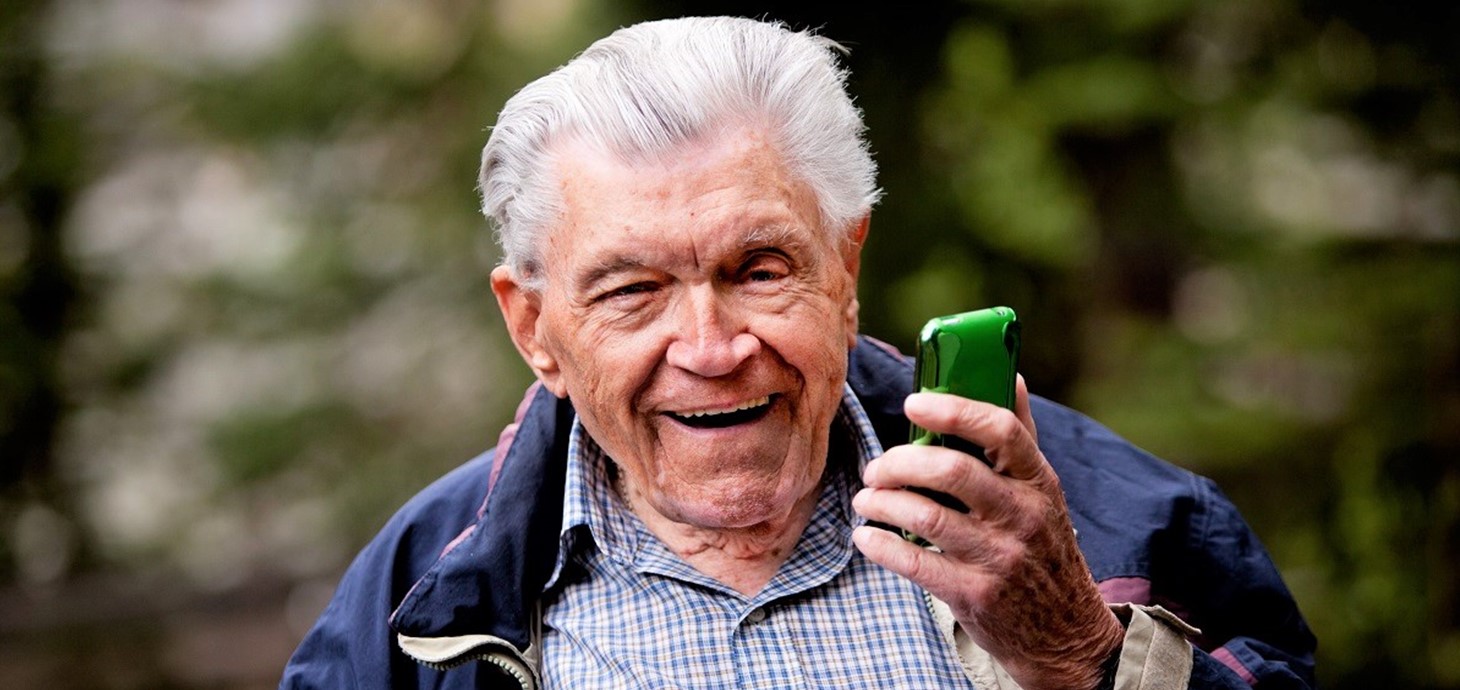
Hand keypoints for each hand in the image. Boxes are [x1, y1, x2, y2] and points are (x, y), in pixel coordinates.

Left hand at [851, 376, 1123, 689]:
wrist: (1065, 632)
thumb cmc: (1041, 546)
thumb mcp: (1042, 491)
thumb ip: (1020, 436)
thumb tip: (1011, 374)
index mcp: (1038, 481)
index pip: (1001, 430)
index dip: (953, 410)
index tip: (912, 404)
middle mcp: (1022, 516)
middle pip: (952, 471)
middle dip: (900, 462)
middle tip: (875, 468)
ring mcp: (1000, 558)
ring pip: (926, 516)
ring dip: (882, 503)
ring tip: (866, 499)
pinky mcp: (975, 595)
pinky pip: (915, 563)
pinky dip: (880, 545)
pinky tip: (866, 536)